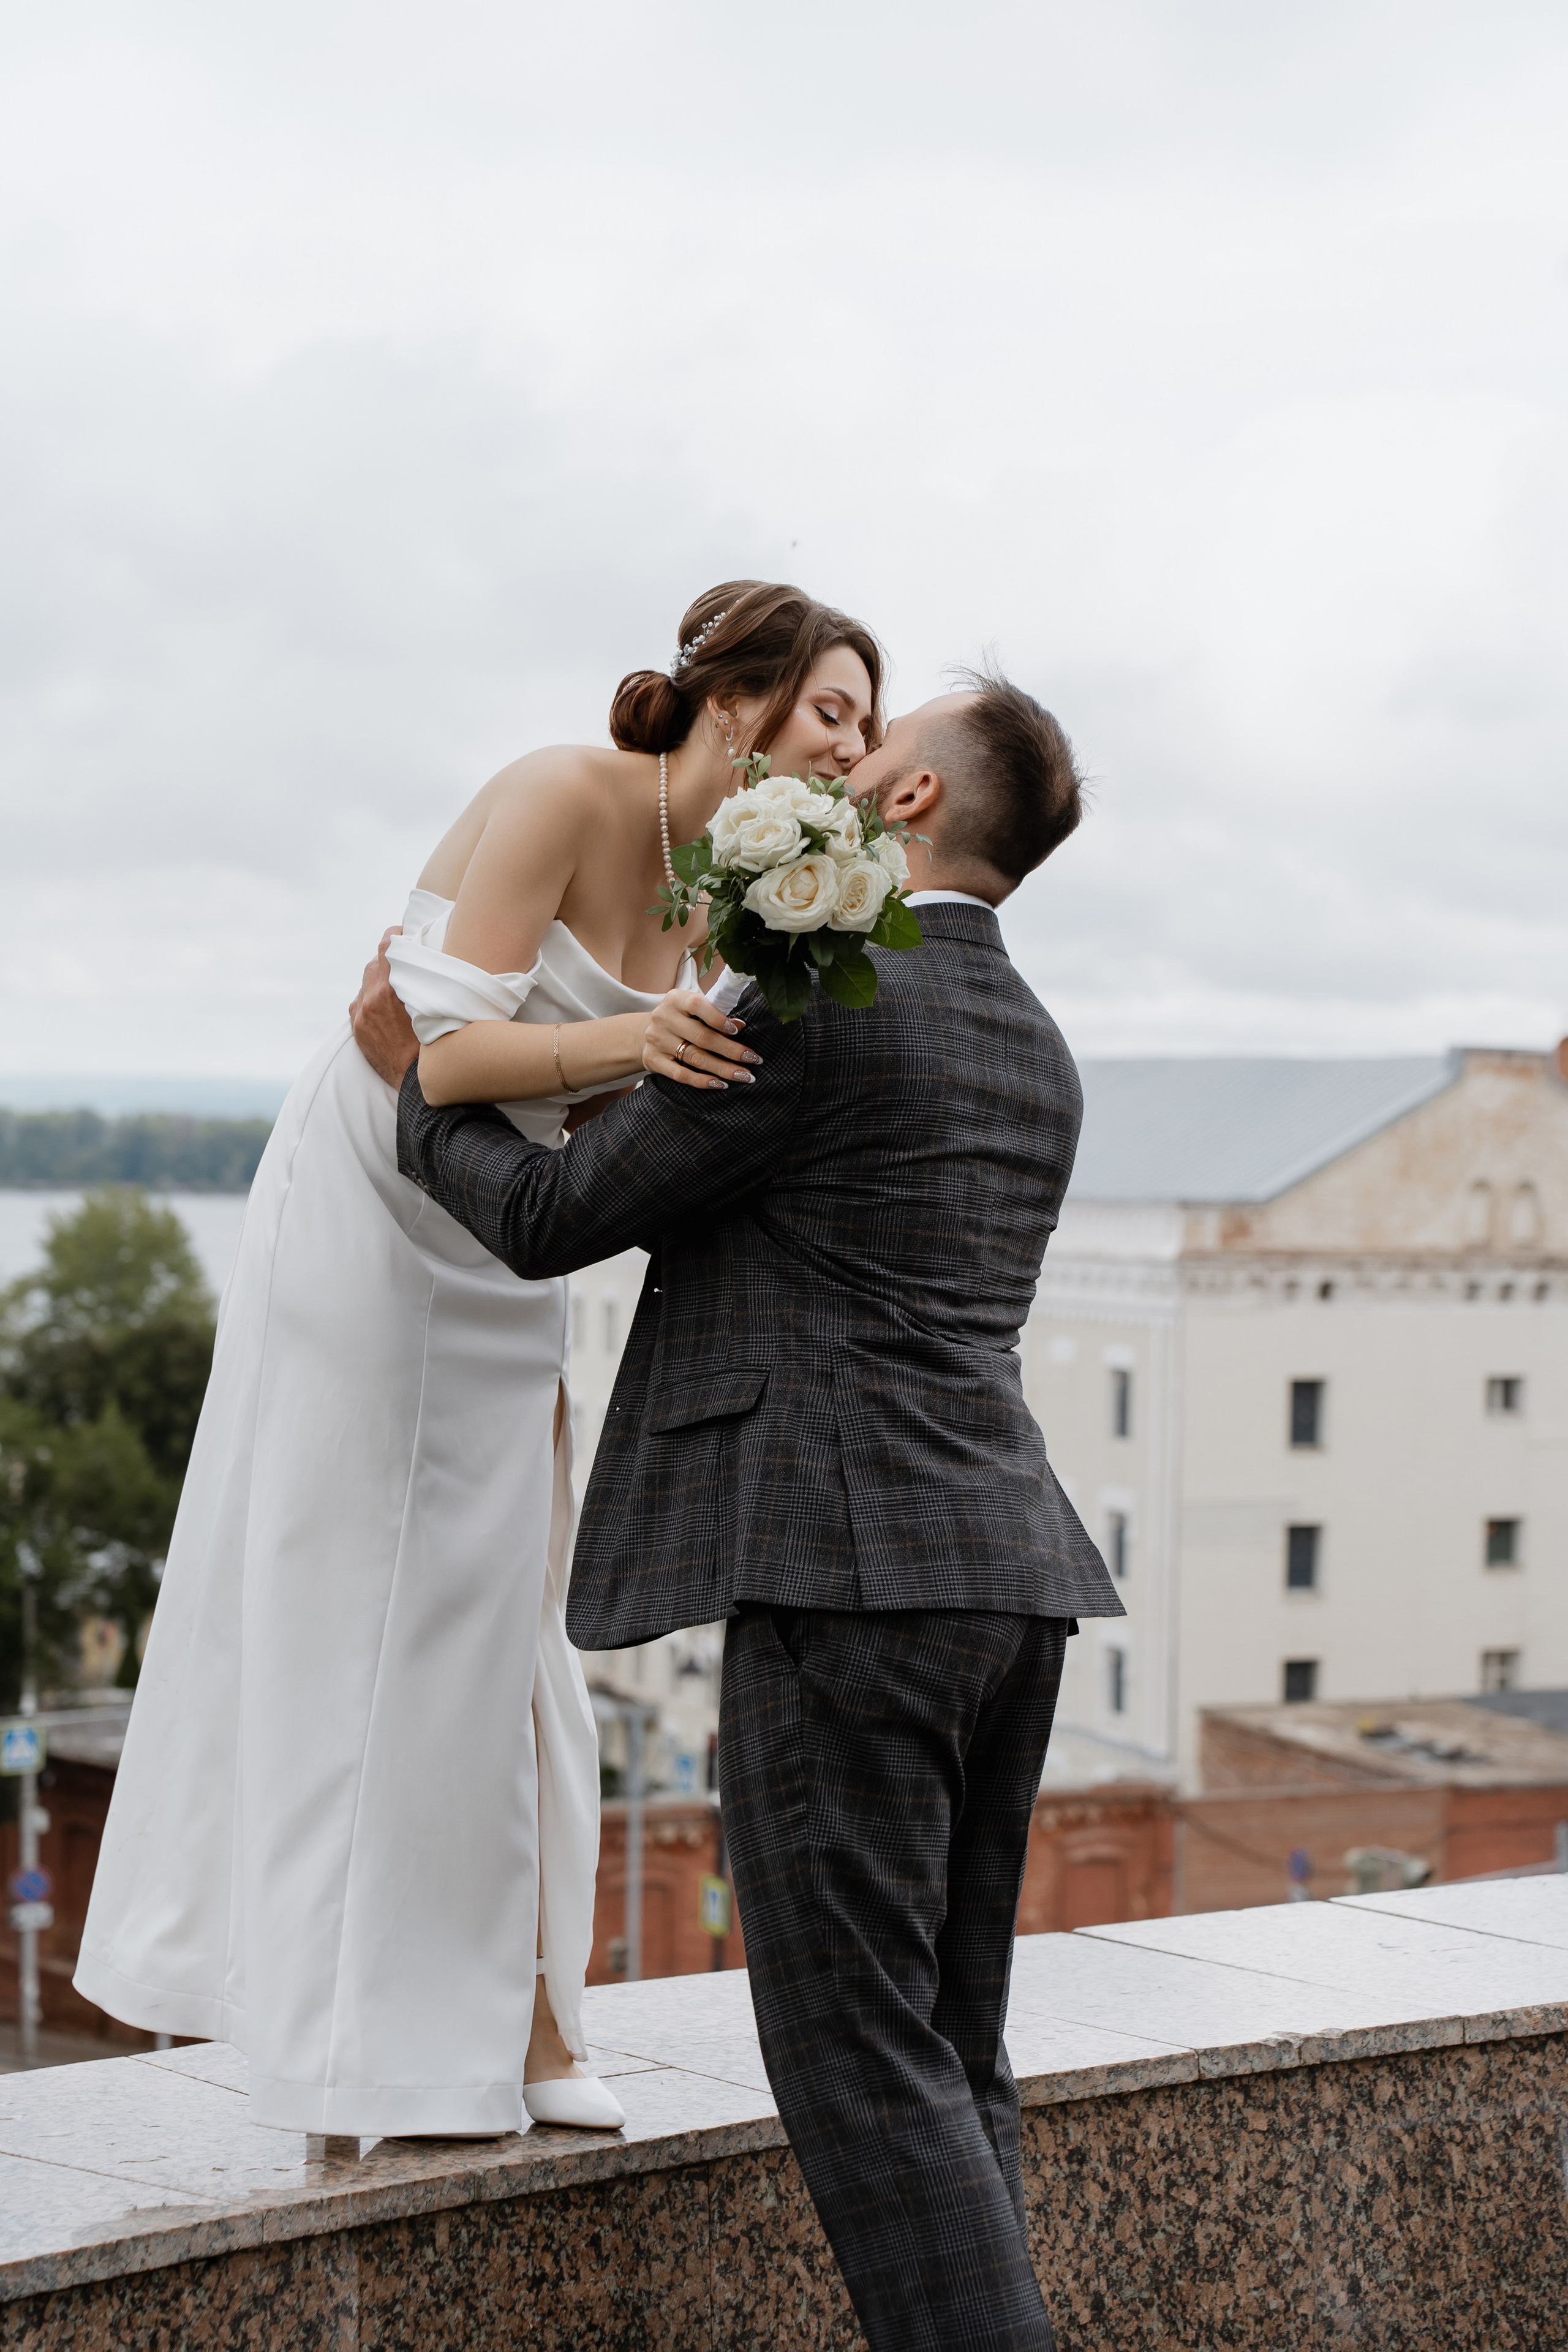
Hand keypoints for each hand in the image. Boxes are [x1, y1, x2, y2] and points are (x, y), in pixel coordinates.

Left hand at [349, 928, 419, 1087]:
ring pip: (365, 985)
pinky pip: (359, 1004)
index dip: (394, 935)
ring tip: (394, 991)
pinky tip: (384, 1010)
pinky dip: (370, 1002)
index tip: (401, 934)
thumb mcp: (435, 1005)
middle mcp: (371, 998)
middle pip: (373, 964)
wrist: (416, 1081)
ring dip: (378, 983)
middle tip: (402, 965)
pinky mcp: (357, 1028)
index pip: (386, 945)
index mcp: (391, 989)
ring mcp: (361, 1014)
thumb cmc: (434, 1043)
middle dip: (387, 962)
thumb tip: (425, 960)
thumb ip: (425, 980)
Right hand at [642, 988, 762, 1089]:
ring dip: (722, 1069)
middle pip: (701, 1037)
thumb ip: (713, 1014)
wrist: (642, 1033)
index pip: (697, 1005)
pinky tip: (720, 1084)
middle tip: (753, 1059)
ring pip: (694, 1058)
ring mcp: (657, 1040)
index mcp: (675, 999)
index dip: (718, 1018)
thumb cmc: (678, 1019)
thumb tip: (740, 1025)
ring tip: (744, 1075)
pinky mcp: (653, 1060)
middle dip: (730, 1050)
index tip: (738, 1030)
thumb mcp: (690, 1009)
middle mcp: (663, 1018)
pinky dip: (702, 1081)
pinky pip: (680, 1074)